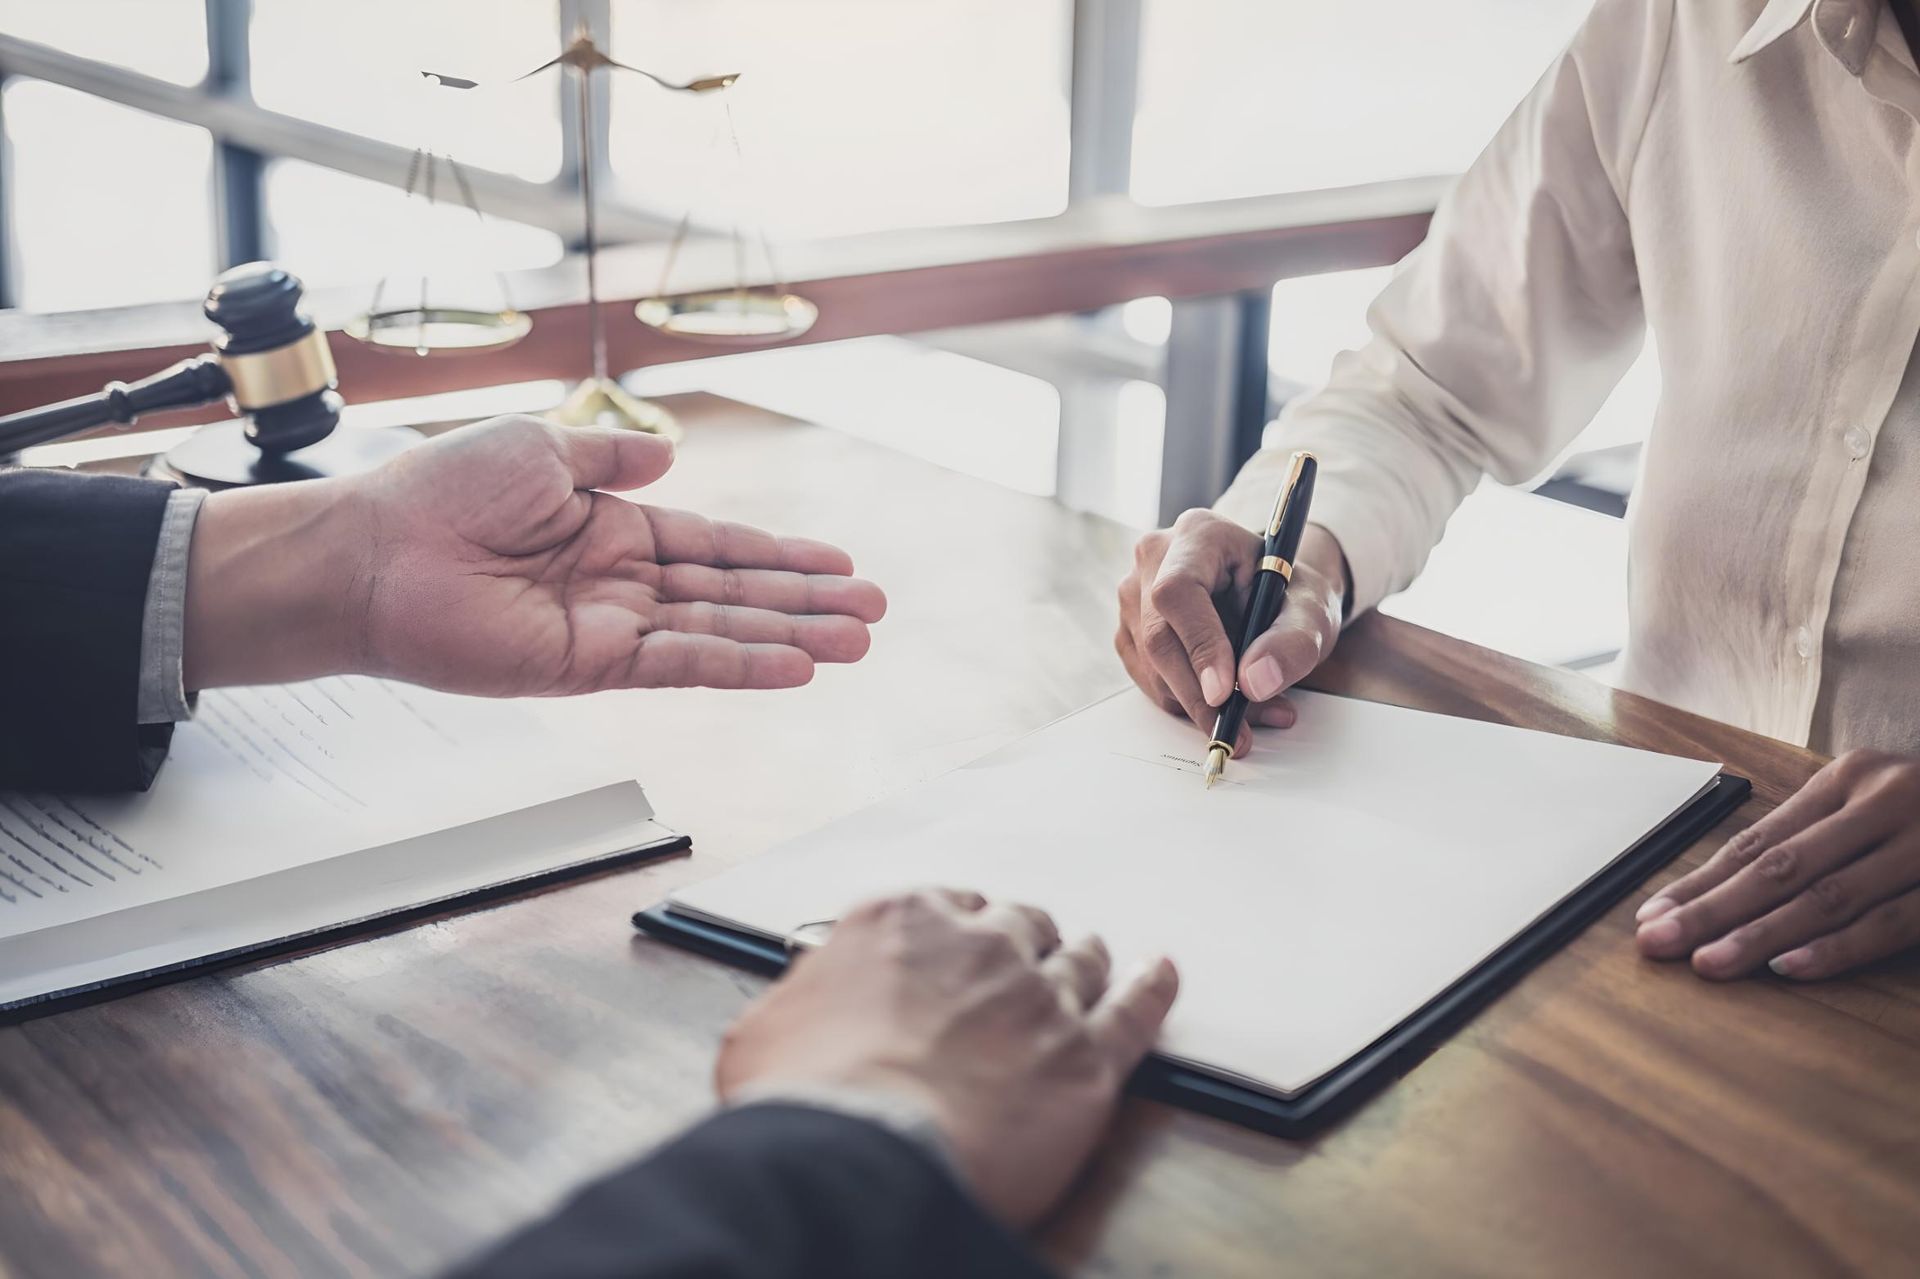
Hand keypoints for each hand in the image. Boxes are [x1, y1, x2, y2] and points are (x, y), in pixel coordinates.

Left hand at [184, 415, 886, 695]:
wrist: (375, 550)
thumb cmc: (439, 493)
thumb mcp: (540, 447)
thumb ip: (611, 455)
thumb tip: (669, 455)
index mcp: (611, 527)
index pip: (716, 545)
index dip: (780, 555)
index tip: (840, 563)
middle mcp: (620, 582)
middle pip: (735, 593)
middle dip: (807, 601)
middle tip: (875, 612)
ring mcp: (610, 626)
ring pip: (722, 631)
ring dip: (792, 637)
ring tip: (858, 644)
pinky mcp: (590, 664)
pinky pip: (680, 663)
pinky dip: (739, 665)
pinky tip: (794, 667)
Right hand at [714, 889, 1179, 1228]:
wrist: (862, 1156)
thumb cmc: (805, 1101)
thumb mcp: (765, 1032)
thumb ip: (803, 1003)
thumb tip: (799, 1018)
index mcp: (900, 923)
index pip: (948, 907)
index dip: (962, 932)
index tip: (963, 948)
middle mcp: (978, 947)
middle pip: (1022, 927)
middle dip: (1026, 942)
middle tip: (1026, 964)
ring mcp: (1038, 998)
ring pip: (1080, 962)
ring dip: (1085, 961)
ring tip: (1095, 962)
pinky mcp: (1085, 1060)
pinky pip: (1137, 1010)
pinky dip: (1154, 988)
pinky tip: (1162, 976)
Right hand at [1115, 510, 1347, 754]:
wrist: (1272, 595)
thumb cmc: (1290, 596)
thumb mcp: (1312, 611)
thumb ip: (1293, 643)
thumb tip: (1255, 683)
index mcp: (1198, 535)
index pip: (1178, 591)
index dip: (1199, 644)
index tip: (1226, 692)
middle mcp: (1153, 558)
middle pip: (1159, 637)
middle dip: (1200, 694)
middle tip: (1239, 730)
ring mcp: (1133, 595)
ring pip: (1152, 667)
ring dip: (1199, 704)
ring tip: (1254, 711)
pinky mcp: (1129, 630)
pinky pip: (1149, 680)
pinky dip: (1187, 703)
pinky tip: (1226, 699)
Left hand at [1636, 750, 1919, 979]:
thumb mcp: (1879, 802)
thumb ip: (1820, 837)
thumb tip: (1726, 888)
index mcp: (1852, 779)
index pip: (1759, 839)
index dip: (1702, 880)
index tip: (1653, 915)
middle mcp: (1884, 802)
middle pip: (1780, 866)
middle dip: (1711, 909)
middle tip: (1656, 943)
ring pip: (1828, 897)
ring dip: (1761, 935)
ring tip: (1708, 964)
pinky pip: (1892, 923)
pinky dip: (1838, 948)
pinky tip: (1789, 967)